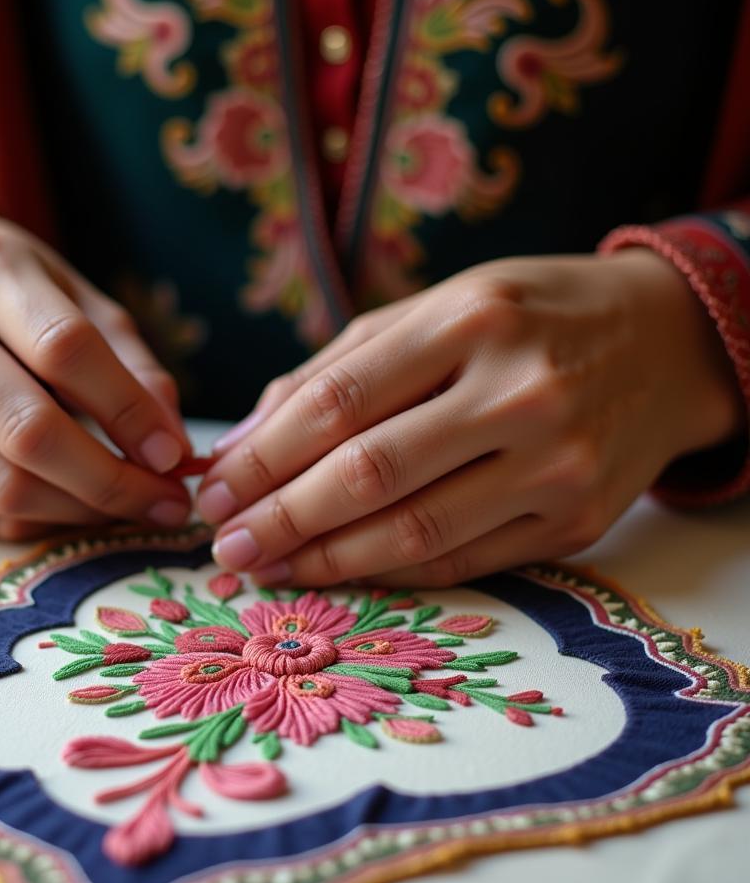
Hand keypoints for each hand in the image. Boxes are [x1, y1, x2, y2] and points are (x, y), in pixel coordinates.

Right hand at [0, 204, 192, 538]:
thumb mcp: (86, 306)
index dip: (128, 410)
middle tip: (167, 502)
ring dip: (82, 511)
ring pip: (3, 486)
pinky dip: (43, 520)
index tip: (175, 456)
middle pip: (30, 430)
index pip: (65, 348)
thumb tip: (175, 450)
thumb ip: (137, 369)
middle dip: (112, 481)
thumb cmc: (24, 304)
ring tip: (130, 508)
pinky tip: (76, 505)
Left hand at [196, 250, 743, 586]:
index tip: (215, 488)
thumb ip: (337, 369)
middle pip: (369, 474)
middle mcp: (520, 392)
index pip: (339, 401)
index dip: (264, 455)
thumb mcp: (436, 309)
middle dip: (281, 518)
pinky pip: (462, 561)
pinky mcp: (577, 522)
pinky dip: (388, 573)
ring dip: (324, 560)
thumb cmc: (527, 317)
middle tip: (226, 545)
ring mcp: (557, 464)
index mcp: (471, 320)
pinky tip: (339, 571)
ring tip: (268, 568)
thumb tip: (246, 440)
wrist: (666, 344)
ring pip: (414, 532)